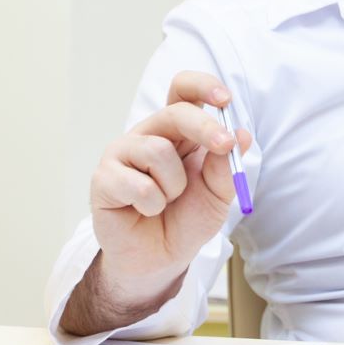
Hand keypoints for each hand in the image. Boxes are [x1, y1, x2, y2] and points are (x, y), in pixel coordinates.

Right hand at [89, 71, 252, 305]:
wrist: (160, 258)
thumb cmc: (187, 219)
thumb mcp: (218, 194)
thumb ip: (225, 166)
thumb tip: (240, 134)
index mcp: (178, 131)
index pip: (183, 91)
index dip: (202, 86)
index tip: (224, 98)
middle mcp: (149, 135)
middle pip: (175, 112)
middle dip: (205, 128)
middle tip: (223, 146)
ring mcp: (122, 154)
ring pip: (157, 150)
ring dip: (174, 184)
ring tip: (167, 200)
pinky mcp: (103, 178)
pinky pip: (137, 184)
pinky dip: (152, 204)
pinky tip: (146, 211)